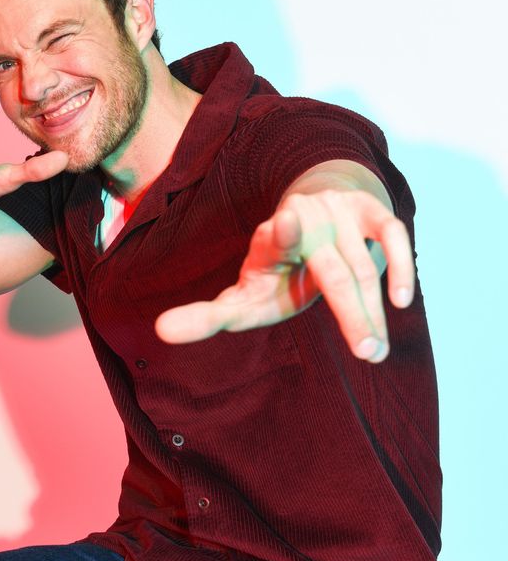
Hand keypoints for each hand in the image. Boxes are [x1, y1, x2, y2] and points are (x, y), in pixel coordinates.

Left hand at [155, 189, 414, 362]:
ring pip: (362, 267)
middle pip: (332, 274)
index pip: (274, 243)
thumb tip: (160, 332)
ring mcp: (340, 215)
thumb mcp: (246, 294)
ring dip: (371, 312)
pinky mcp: (370, 211)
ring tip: (373, 352)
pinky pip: (391, 234)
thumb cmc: (278, 272)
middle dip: (350, 314)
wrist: (318, 208)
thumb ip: (208, 315)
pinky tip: (400, 300)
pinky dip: (398, 265)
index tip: (284, 225)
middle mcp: (307, 223)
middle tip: (366, 352)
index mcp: (270, 244)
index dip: (282, 235)